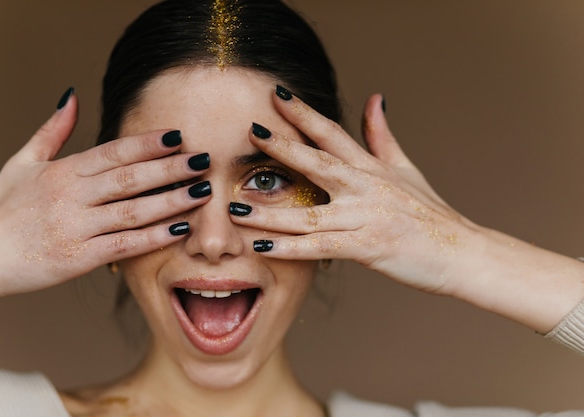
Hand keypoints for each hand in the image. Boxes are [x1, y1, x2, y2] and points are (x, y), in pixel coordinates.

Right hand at [0, 90, 210, 303]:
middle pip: (130, 178)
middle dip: (170, 168)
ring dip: (171, 200)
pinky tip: (180, 228)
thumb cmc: (1, 210)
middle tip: (204, 160)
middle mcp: (70, 197)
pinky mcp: (78, 259)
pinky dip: (154, 236)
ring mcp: (75, 228)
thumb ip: (52, 131)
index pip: (113, 152)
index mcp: (61, 171)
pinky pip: (125, 245)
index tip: (179, 136)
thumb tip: (73, 96)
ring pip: (133, 211)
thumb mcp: (21, 163)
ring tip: (202, 191)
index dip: (147, 143)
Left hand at [231, 91, 477, 294]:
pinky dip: (290, 249)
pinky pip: (321, 248)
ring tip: (235, 207)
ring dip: (270, 212)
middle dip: (283, 147)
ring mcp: (366, 217)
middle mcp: (367, 187)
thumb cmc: (431, 213)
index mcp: (372, 168)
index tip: (278, 96)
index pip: (333, 133)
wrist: (462, 252)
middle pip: (318, 163)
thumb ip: (382, 135)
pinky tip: (261, 248)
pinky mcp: (367, 247)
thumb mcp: (406, 168)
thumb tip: (374, 98)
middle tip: (250, 133)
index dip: (304, 114)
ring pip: (309, 213)